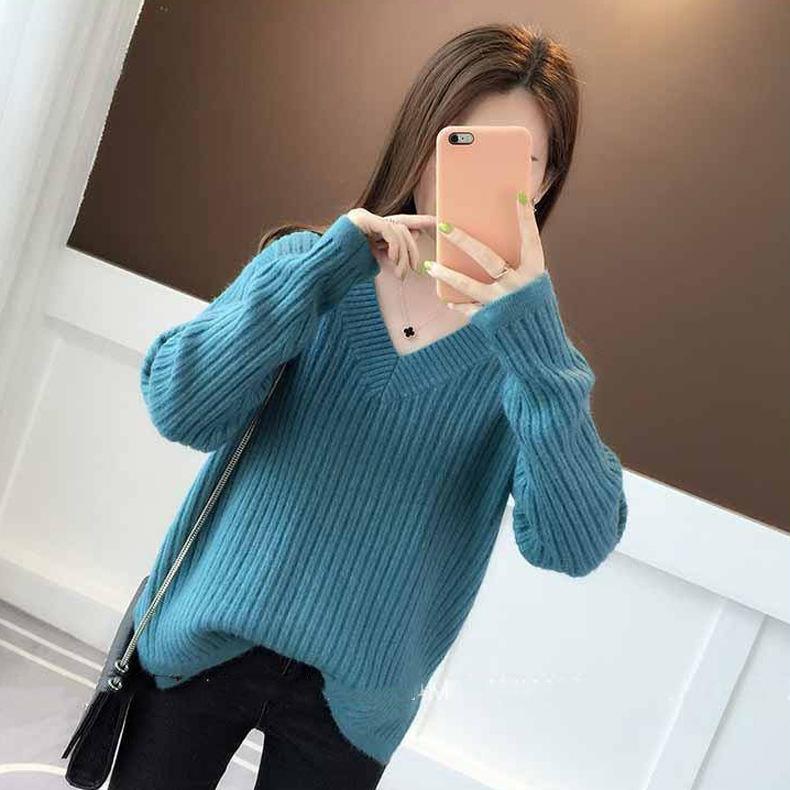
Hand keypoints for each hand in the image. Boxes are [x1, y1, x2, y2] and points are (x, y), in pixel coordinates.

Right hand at [346, 208, 434, 279]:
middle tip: (414, 268)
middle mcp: (367, 218)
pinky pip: (389, 230)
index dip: (418, 221)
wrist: (320, 270)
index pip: (399, 222)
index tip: (435, 222)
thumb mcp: (373, 260)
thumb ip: (390, 250)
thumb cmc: (344, 270)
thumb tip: (413, 236)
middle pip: (402, 228)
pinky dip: (394, 246)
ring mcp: (363, 217)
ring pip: (398, 231)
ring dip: (403, 256)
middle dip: (411, 250)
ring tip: (400, 274)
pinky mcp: (361, 219)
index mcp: (370, 227)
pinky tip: (392, 259)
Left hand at [423, 191, 545, 316]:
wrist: (538, 347)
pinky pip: (468, 308)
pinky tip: (447, 299)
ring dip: (447, 274)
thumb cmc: (534, 311)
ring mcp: (502, 302)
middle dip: (464, 241)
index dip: (526, 219)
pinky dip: (457, 304)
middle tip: (444, 227)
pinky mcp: (490, 319)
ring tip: (430, 266)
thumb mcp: (534, 285)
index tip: (518, 197)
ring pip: (469, 285)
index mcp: (534, 273)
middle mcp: (517, 285)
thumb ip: (519, 267)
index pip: (530, 240)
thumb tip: (499, 241)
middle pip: (487, 258)